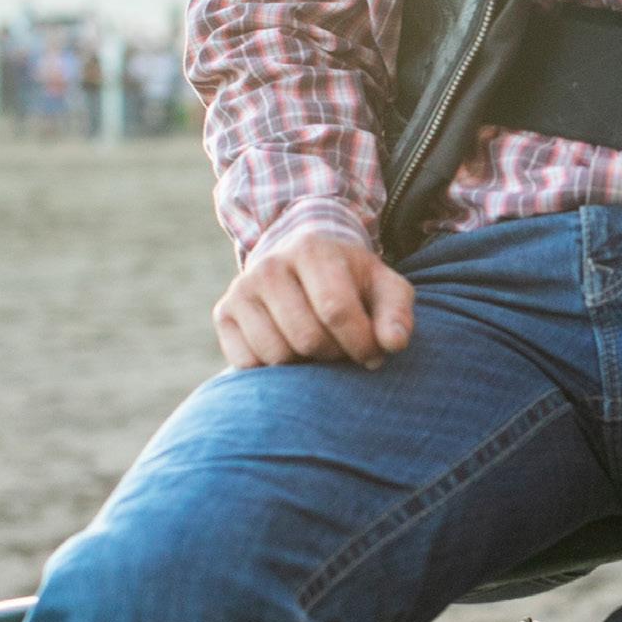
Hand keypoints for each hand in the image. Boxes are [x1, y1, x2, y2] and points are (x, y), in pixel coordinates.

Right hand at [213, 231, 415, 370]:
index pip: (336, 310)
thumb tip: (394, 344)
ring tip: (320, 348)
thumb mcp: (385, 288)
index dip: (361, 343)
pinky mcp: (223, 313)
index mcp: (312, 250)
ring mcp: (241, 289)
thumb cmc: (353, 282)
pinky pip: (248, 364)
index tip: (374, 355)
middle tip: (345, 350)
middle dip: (335, 356)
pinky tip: (292, 350)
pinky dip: (275, 371)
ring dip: (306, 366)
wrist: (302, 261)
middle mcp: (270, 265)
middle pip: (307, 338)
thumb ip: (397, 314)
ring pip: (277, 356)